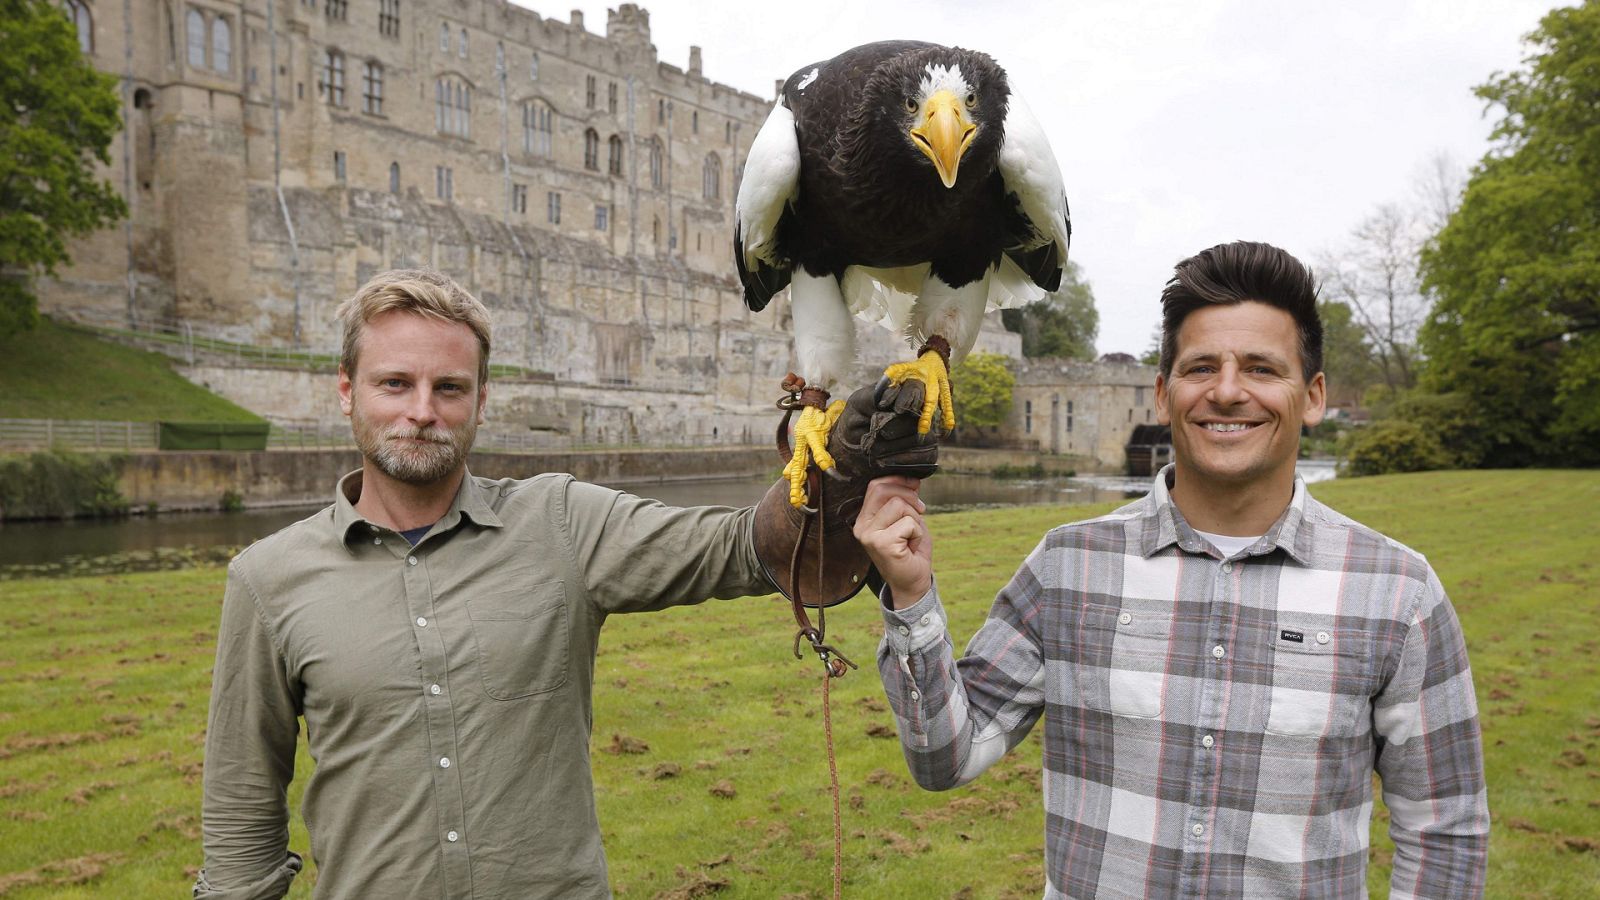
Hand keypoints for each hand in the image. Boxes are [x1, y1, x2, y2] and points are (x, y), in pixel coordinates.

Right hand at [853, 476, 931, 608]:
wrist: (912, 582)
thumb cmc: (910, 550)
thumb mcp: (906, 519)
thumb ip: (903, 499)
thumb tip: (911, 478)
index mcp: (864, 518)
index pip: (875, 486)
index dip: (898, 480)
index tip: (915, 485)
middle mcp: (861, 526)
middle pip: (884, 490)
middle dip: (909, 495)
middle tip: (920, 510)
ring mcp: (869, 535)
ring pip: (899, 505)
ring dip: (915, 518)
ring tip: (912, 535)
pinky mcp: (882, 544)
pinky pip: (908, 523)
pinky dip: (918, 532)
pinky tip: (912, 546)